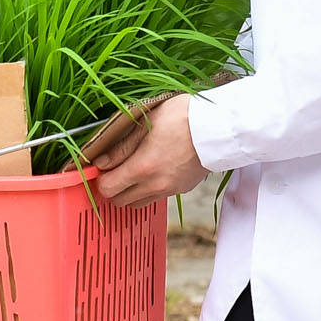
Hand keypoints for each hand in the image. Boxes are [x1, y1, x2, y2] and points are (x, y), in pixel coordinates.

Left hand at [92, 93, 209, 208]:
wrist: (220, 126)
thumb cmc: (183, 117)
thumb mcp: (144, 124)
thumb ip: (120, 148)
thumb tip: (101, 163)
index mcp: (142, 168)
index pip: (107, 189)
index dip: (100, 179)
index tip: (102, 167)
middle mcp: (155, 185)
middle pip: (120, 201)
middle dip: (113, 187)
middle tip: (115, 168)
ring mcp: (170, 189)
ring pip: (138, 203)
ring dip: (130, 191)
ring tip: (134, 169)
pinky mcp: (182, 188)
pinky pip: (157, 196)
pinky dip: (149, 189)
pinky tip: (153, 169)